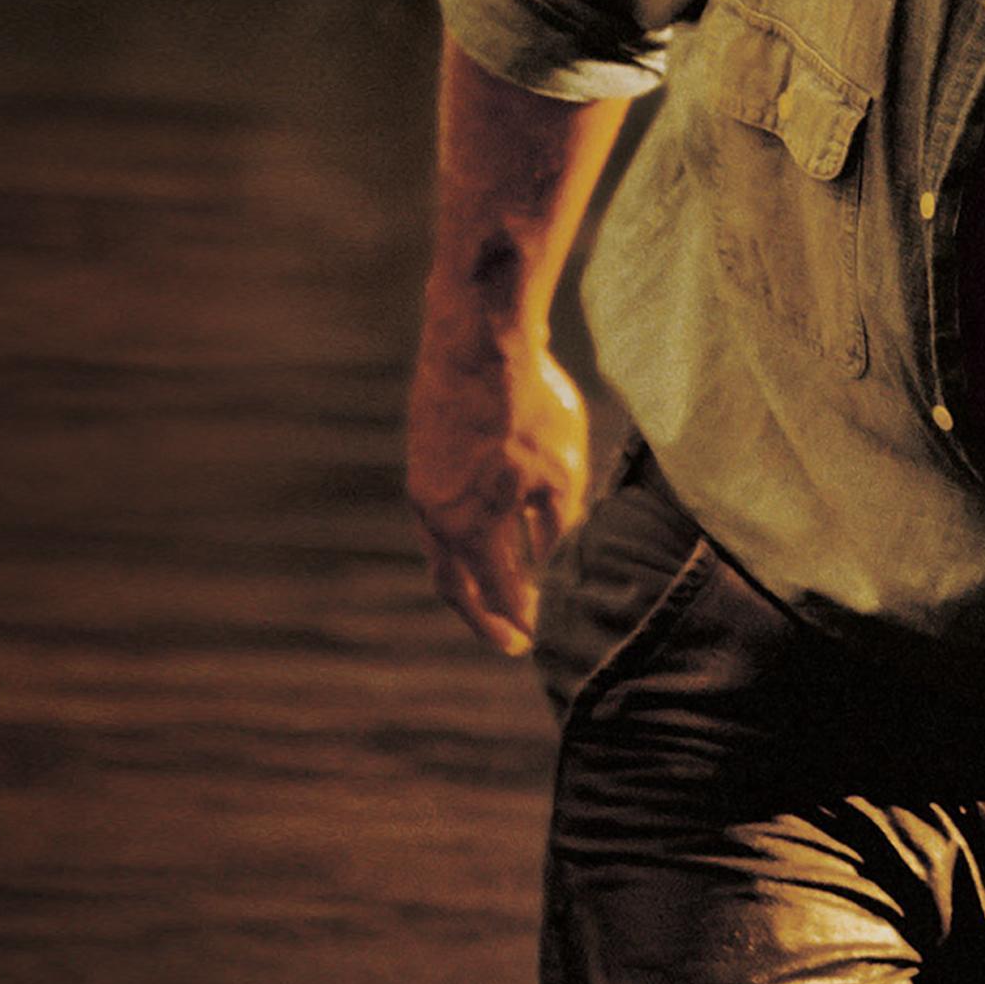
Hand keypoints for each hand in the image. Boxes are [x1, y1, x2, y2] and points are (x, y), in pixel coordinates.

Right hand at [405, 341, 590, 655]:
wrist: (479, 343)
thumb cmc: (529, 410)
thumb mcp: (561, 475)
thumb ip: (556, 528)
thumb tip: (552, 566)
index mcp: (469, 530)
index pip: (497, 594)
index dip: (520, 619)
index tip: (538, 638)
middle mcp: (435, 516)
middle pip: (455, 584)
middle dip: (484, 615)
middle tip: (511, 639)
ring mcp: (423, 486)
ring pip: (443, 550)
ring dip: (472, 575)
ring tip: (501, 589)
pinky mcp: (424, 457)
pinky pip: (442, 515)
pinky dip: (465, 537)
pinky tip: (491, 531)